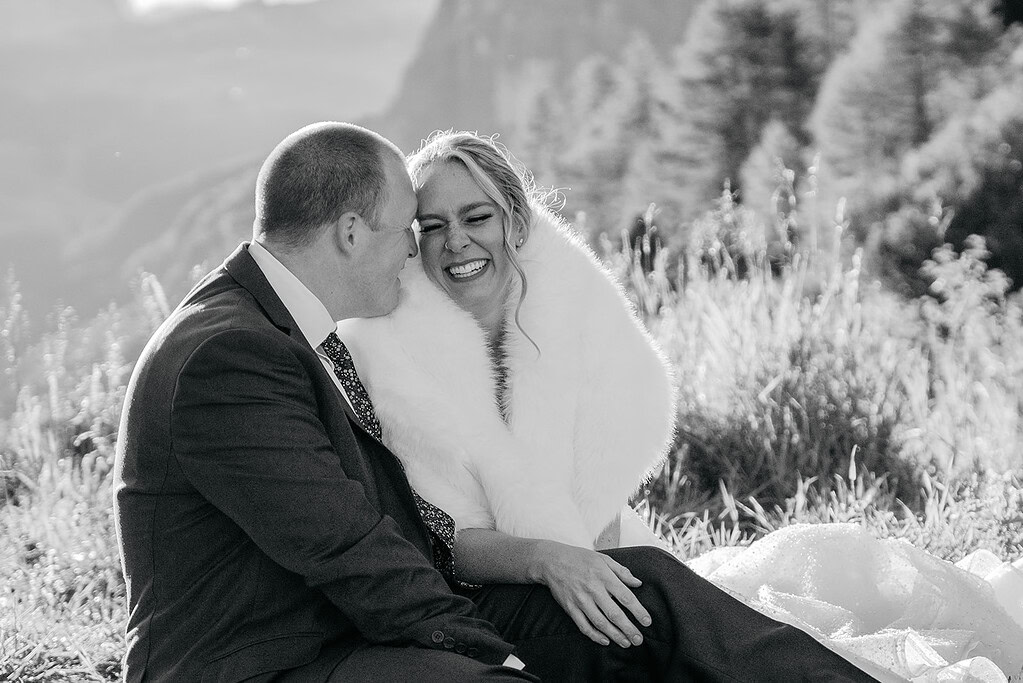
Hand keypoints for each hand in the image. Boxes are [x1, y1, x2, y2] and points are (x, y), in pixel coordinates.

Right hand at [529, 541, 651, 647]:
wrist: (551, 561)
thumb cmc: (579, 558)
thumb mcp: (603, 559)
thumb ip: (622, 572)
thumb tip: (638, 583)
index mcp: (604, 576)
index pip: (625, 596)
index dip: (638, 611)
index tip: (647, 622)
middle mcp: (593, 589)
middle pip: (614, 613)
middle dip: (628, 629)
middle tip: (639, 640)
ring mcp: (580, 600)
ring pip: (600, 623)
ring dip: (614, 635)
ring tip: (626, 643)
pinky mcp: (570, 608)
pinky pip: (583, 626)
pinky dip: (594, 636)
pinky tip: (605, 641)